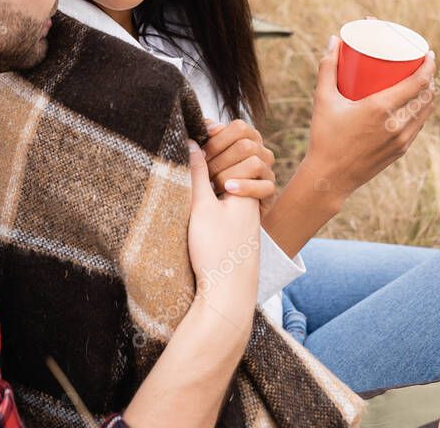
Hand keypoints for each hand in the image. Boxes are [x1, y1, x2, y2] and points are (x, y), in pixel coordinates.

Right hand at [187, 140, 260, 321]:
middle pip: (233, 168)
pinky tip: (195, 210)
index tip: (196, 144)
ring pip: (228, 187)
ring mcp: (245, 219)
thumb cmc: (216, 251)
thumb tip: (192, 142)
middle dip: (213, 161)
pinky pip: (226, 206)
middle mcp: (250, 202)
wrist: (228, 297)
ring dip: (210, 182)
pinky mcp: (237, 234)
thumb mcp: (201, 206)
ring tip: (190, 186)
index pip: (237, 153)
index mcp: (246, 190)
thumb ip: (197, 173)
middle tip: (191, 161)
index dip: (216, 145)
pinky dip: (212, 200)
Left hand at [201, 118, 276, 202]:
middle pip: (246, 146)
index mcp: (249, 137)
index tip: (200, 151)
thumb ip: (209, 137)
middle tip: (203, 171)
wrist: (226, 207)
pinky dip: (245, 187)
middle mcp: (262, 151)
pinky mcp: (270, 190)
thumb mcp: (211, 154)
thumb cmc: (215, 173)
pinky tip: (229, 189)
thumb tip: (209, 125)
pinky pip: (264, 187)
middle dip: (220, 159)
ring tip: (212, 184)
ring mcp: (268, 170)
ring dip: (230, 174)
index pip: (240, 127)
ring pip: (254, 164)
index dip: (219, 138)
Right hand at [304, 36, 436, 202]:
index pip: (417, 83)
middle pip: (426, 95)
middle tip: (421, 64)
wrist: (330, 177)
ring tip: (421, 82)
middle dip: (429, 77)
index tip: (428, 54)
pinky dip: (420, 111)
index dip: (428, 66)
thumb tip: (334, 40)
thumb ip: (328, 67)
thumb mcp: (323, 98)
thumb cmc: (324, 136)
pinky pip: (417, 125)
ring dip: (427, 94)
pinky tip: (415, 105)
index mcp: (380, 108)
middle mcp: (396, 125)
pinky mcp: (400, 151)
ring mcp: (401, 140)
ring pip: (425, 111)